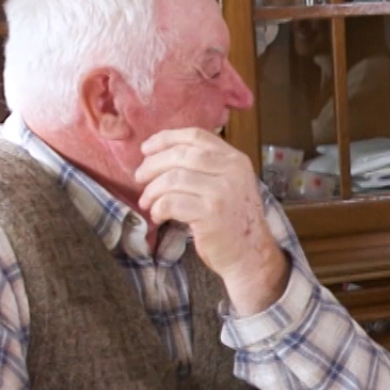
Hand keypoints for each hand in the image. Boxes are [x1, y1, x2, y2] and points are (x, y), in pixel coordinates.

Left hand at [136, 128, 287, 310]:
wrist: (250, 253)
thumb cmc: (233, 219)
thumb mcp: (229, 183)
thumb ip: (207, 166)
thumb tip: (161, 153)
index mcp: (235, 159)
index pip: (195, 136)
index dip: (166, 138)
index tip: (146, 149)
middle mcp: (232, 172)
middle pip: (180, 155)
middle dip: (152, 165)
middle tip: (139, 178)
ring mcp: (222, 193)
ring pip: (173, 179)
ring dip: (152, 190)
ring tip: (146, 201)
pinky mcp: (211, 215)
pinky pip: (172, 203)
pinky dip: (158, 208)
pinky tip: (158, 215)